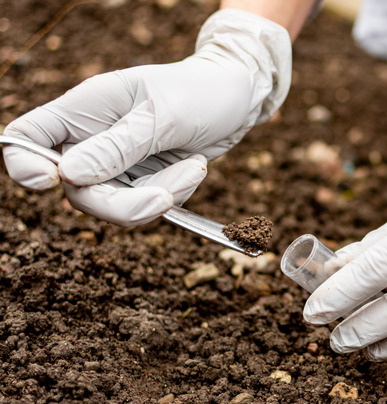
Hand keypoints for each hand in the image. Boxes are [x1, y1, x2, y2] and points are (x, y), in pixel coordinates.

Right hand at [2, 9, 290, 225]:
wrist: (237, 97)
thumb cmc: (198, 91)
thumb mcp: (162, 116)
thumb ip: (118, 147)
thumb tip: (69, 176)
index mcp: (85, 109)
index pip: (28, 137)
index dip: (25, 163)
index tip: (49, 182)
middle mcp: (94, 138)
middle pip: (78, 189)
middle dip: (122, 203)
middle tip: (162, 198)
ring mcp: (119, 162)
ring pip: (117, 204)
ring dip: (160, 195)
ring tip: (194, 167)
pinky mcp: (144, 179)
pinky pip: (148, 204)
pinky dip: (175, 193)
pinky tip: (195, 167)